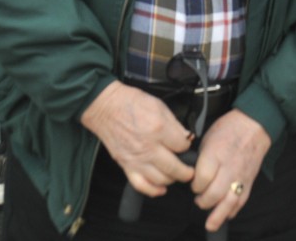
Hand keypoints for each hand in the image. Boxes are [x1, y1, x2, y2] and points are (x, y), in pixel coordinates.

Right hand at [80, 81, 194, 196]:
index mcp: (158, 129)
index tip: (186, 144)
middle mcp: (148, 147)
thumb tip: (186, 137)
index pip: (182, 146)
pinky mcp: (126, 165)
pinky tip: (161, 188)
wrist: (105, 107)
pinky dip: (153, 190)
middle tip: (190, 169)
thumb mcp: (159, 105)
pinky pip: (141, 185)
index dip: (188, 146)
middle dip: (186, 171)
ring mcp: (136, 159)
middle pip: (175, 168)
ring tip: (176, 174)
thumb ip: (175, 124)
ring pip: (161, 179)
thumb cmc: (130, 104)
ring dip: (172, 179)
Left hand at [191, 109, 271, 231]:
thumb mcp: (208, 137)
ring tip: (210, 223)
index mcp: (216, 153)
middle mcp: (229, 167)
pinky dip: (233, 210)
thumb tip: (190, 174)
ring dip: (218, 215)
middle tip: (199, 199)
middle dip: (203, 201)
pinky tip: (226, 214)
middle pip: (214, 194)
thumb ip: (200, 158)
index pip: (202, 178)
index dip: (195, 185)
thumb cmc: (229, 129)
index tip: (192, 184)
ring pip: (229, 202)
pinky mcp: (249, 181)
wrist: (255, 125)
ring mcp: (240, 176)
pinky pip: (241, 201)